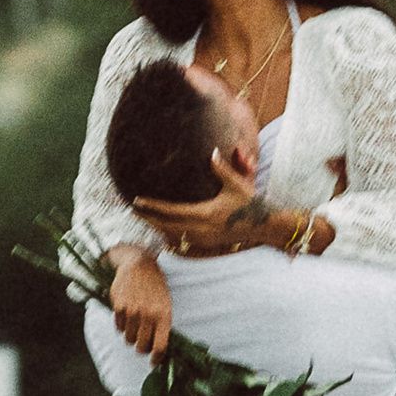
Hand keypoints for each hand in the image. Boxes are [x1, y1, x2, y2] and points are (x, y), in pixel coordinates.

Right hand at [108, 245, 172, 354]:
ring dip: (131, 336)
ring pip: (128, 340)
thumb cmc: (155, 286)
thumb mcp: (165, 304)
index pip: (160, 347)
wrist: (139, 264)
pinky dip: (122, 326)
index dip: (156, 359)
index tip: (154, 362)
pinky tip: (127, 316)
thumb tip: (159, 349)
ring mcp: (132, 312)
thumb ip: (162, 325)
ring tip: (135, 326)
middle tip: (143, 342)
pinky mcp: (119, 307)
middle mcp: (148, 315)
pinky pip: (118, 328)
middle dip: (142, 348)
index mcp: (164, 316)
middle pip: (141, 347)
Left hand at [134, 127, 262, 262]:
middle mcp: (202, 230)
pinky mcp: (207, 244)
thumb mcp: (236, 184)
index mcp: (206, 214)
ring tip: (142, 217)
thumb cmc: (250, 203)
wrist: (264, 227)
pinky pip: (182, 239)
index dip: (153, 207)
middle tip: (131, 209)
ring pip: (173, 234)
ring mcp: (204, 239)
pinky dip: (169, 233)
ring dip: (157, 226)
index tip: (137, 201)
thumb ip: (222, 169)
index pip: (172, 211)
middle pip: (167, 225)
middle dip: (149, 218)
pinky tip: (161, 227)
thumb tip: (212, 151)